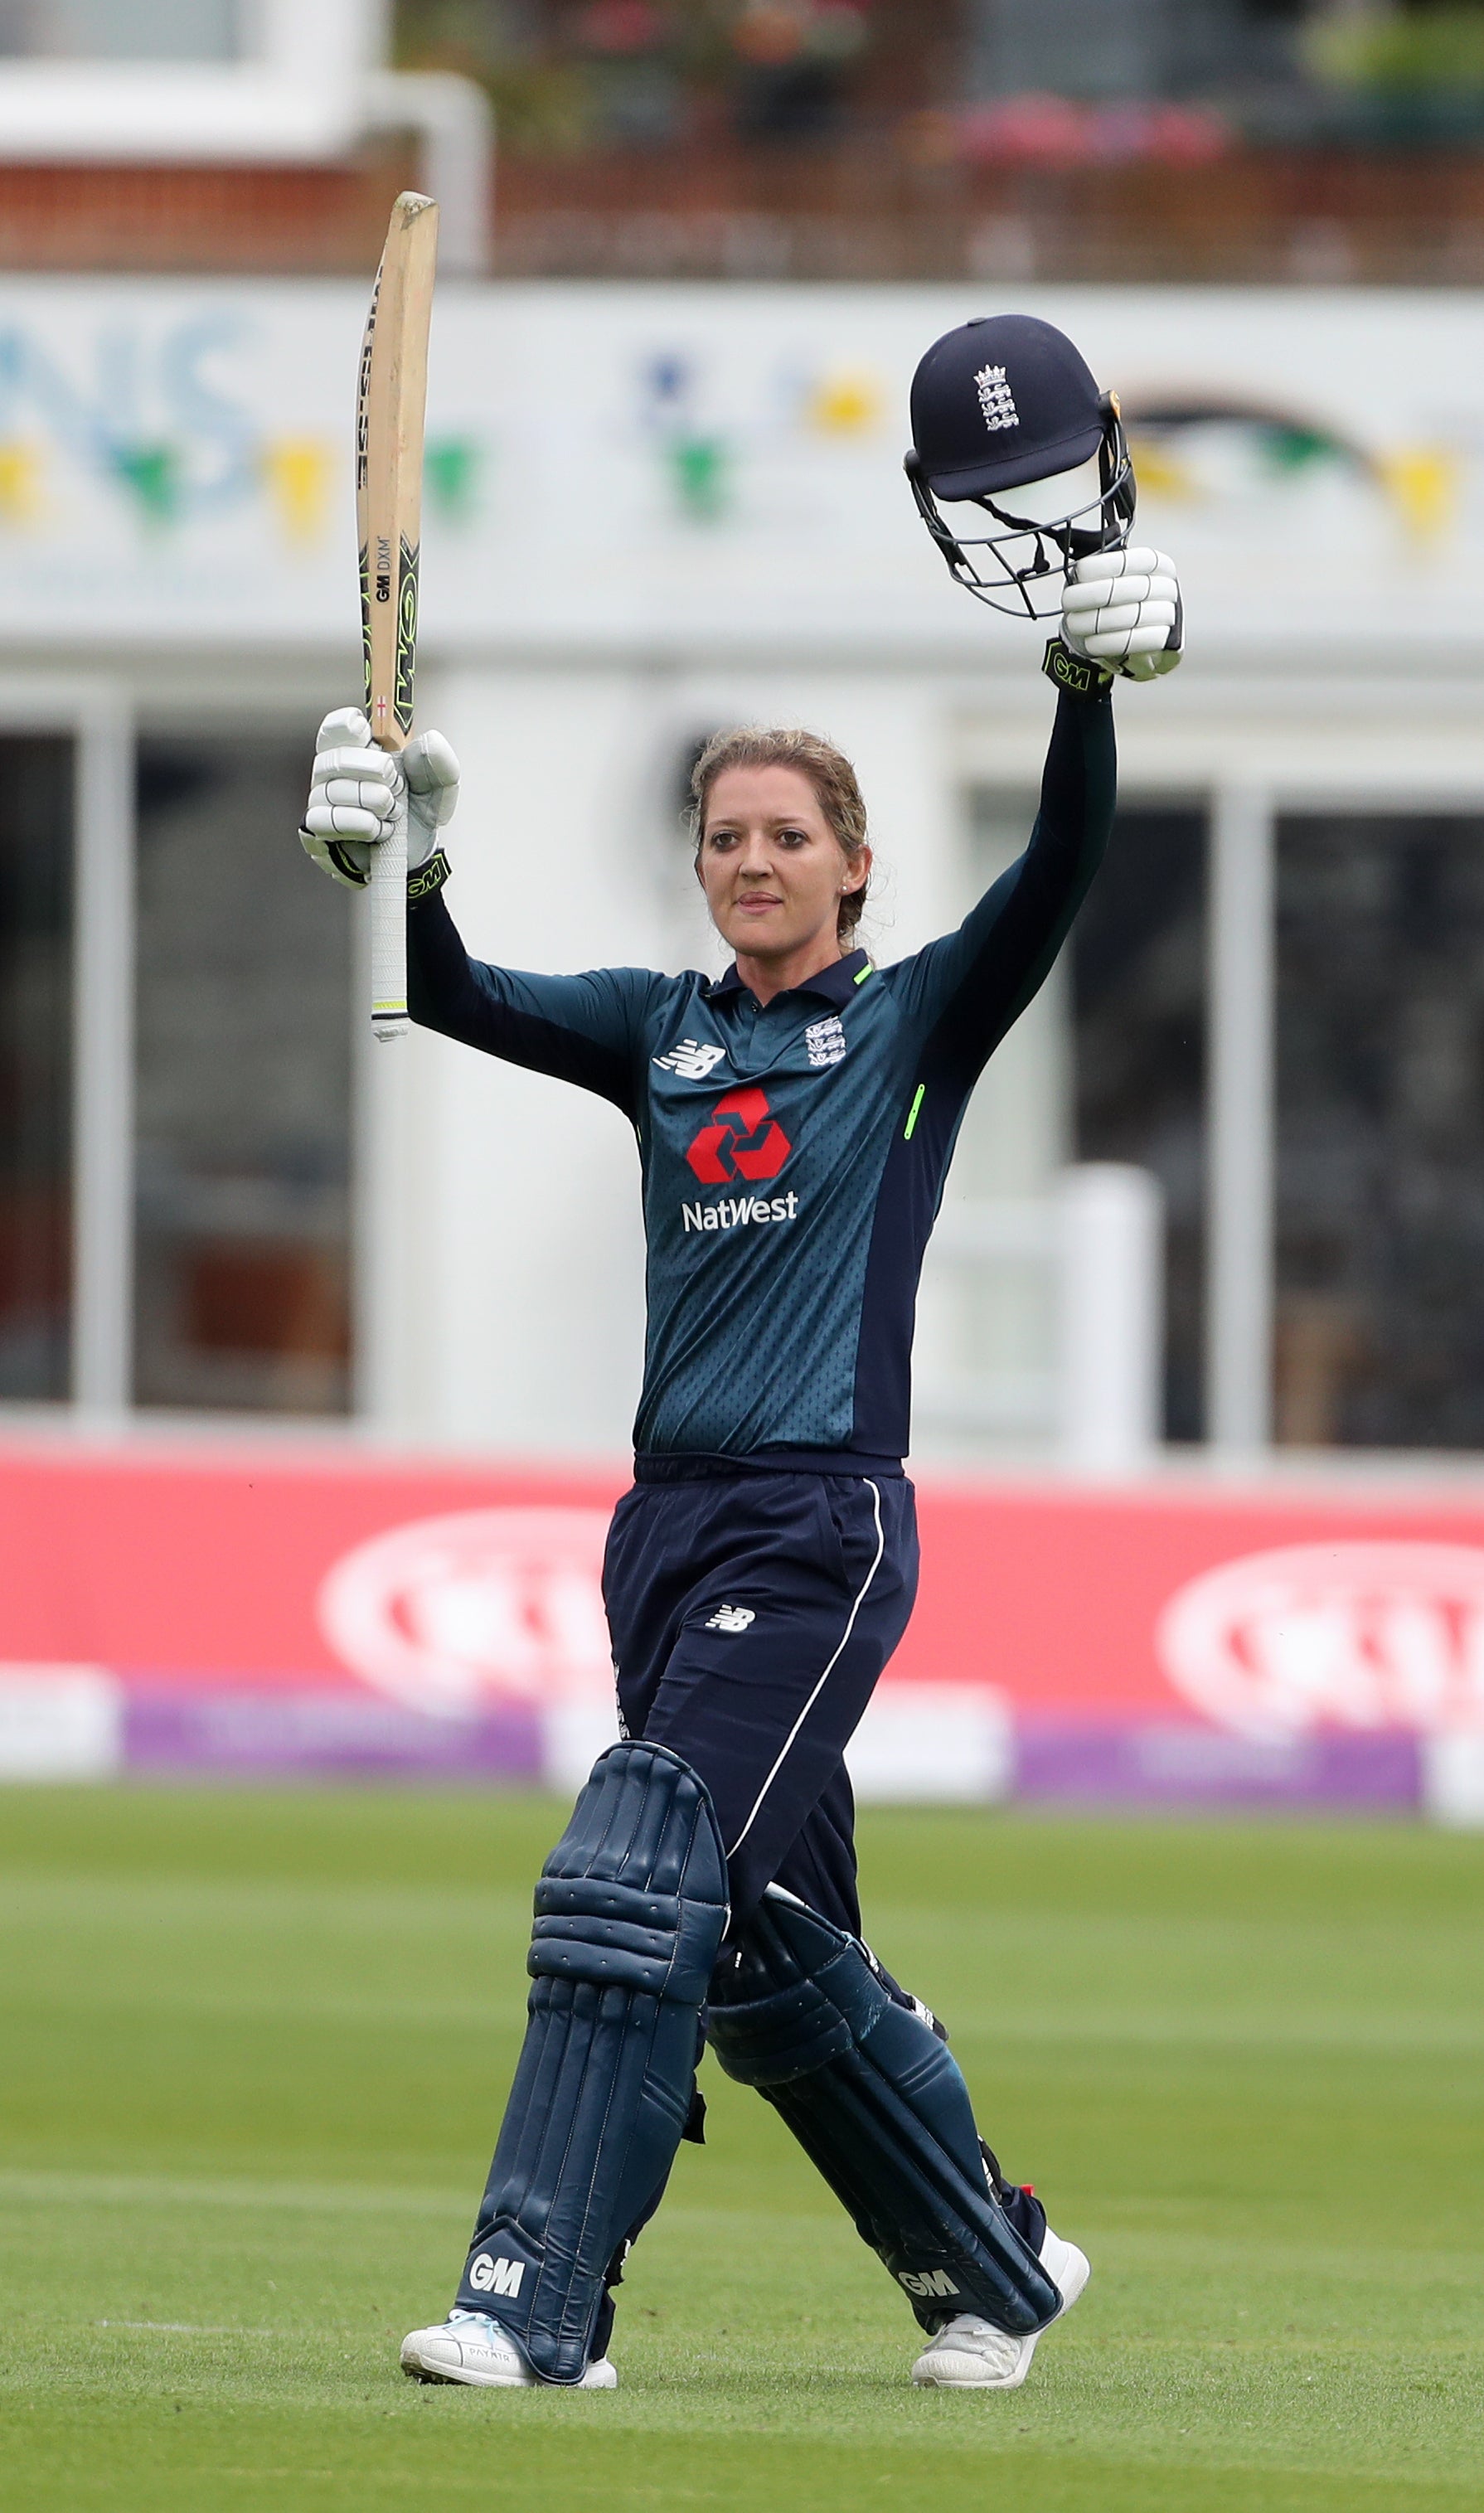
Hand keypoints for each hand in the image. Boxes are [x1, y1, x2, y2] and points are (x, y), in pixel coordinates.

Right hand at [299, 707, 460, 888]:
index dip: (347, 726)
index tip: (367, 732)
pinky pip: (326, 820)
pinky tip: (378, 830)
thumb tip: (429, 739)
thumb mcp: (438, 787)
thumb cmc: (417, 814)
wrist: (414, 858)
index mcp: (357, 751)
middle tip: (397, 787)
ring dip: (373, 803)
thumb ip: (439, 762)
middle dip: (374, 772)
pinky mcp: (316, 831)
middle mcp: (332, 773)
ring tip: (392, 813)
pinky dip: (359, 824)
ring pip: (332, 791)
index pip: (337, 728)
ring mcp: (321, 801)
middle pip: (336, 758)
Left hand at [1061, 547, 1182, 682]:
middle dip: (1091, 595)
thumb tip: (1077, 558)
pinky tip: (1091, 641)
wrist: (1135, 636)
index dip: (1104, 565)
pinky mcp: (1164, 640)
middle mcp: (1166, 586)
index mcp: (1156, 564)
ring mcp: (1168, 613)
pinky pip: (1133, 641)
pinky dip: (1108, 642)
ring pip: (1128, 616)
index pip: (1131, 560)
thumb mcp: (1111, 576)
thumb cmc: (1117, 600)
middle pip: (1126, 589)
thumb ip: (1099, 566)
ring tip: (1074, 623)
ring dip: (1095, 621)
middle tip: (1068, 601)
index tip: (1080, 572)